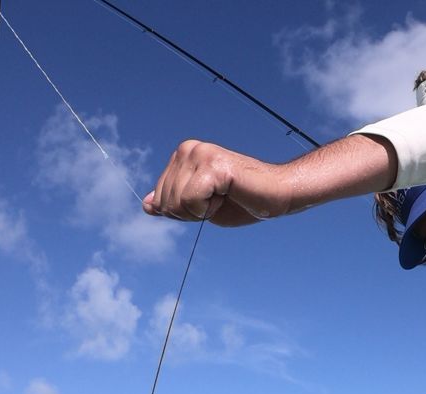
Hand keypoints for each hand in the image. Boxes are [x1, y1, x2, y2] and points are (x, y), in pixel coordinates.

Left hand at [142, 140, 288, 226]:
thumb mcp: (202, 207)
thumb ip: (174, 203)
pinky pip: (191, 200)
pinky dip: (208, 209)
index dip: (185, 212)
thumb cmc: (245, 202)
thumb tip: (147, 205)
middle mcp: (187, 149)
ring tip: (226, 197)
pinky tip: (228, 196)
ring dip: (203, 211)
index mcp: (182, 156)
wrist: (278, 196)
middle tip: (221, 201)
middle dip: (192, 213)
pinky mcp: (212, 164)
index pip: (160, 197)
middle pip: (166, 201)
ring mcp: (199, 154)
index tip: (212, 202)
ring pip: (177, 202)